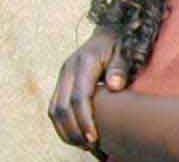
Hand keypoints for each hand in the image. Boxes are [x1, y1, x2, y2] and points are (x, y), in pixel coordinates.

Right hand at [48, 26, 128, 150]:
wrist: (109, 31)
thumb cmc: (121, 43)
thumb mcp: (125, 51)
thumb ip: (120, 67)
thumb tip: (115, 86)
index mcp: (83, 63)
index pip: (79, 98)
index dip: (84, 120)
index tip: (94, 138)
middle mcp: (68, 70)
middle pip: (61, 108)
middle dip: (73, 131)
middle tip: (90, 147)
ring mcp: (62, 76)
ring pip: (54, 110)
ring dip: (65, 131)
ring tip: (83, 146)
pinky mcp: (62, 82)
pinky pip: (55, 107)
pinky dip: (62, 124)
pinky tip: (76, 134)